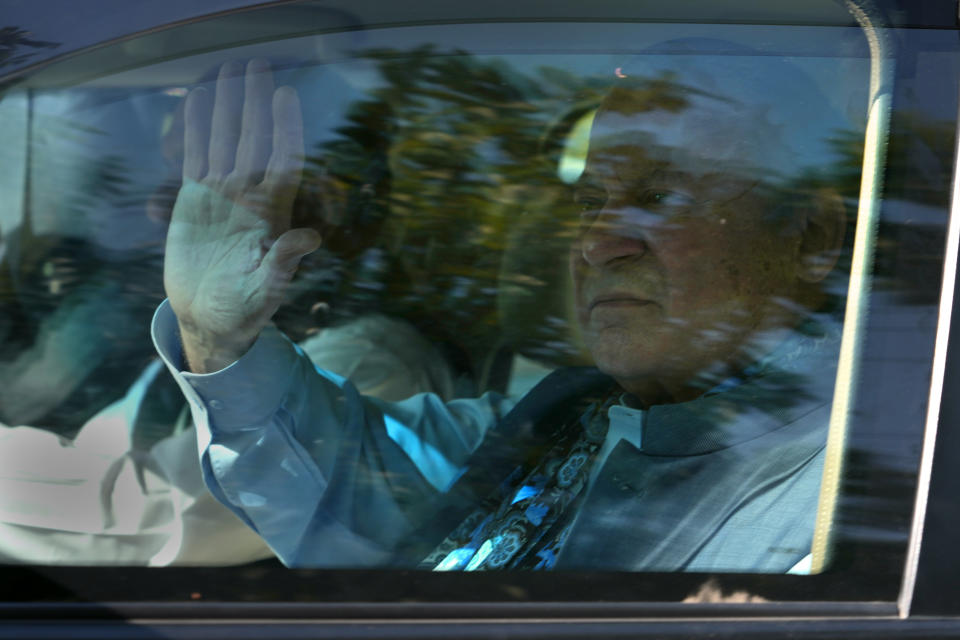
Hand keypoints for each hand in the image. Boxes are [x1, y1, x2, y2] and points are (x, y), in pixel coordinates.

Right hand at [164, 59, 320, 371]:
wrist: (210, 320)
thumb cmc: (244, 311)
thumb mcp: (266, 291)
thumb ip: (284, 263)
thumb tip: (311, 237)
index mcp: (271, 214)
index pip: (282, 161)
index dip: (284, 128)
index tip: (285, 95)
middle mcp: (249, 197)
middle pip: (253, 140)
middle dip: (255, 103)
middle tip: (256, 64)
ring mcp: (221, 196)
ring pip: (223, 141)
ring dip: (225, 107)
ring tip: (227, 70)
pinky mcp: (193, 202)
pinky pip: (195, 157)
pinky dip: (194, 130)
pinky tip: (196, 102)